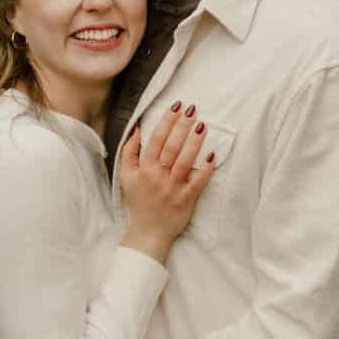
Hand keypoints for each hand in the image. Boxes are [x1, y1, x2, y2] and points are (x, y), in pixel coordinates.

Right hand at [119, 101, 215, 262]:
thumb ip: (129, 151)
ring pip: (185, 161)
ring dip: (194, 142)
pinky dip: (206, 169)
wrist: (148, 232)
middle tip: (192, 109)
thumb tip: (137, 129)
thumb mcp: (126, 176)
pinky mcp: (187, 199)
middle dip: (182, 126)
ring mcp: (173, 188)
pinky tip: (212, 154)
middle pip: (172, 147)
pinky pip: (198, 182)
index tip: (175, 106)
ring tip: (202, 125)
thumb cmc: (139, 200)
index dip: (166, 121)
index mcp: (144, 169)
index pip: (156, 139)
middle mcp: (158, 176)